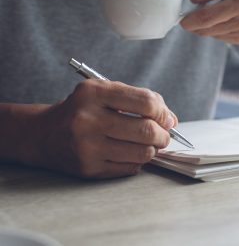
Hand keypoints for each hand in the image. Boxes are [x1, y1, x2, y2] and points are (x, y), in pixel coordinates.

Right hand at [29, 80, 177, 178]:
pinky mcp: (88, 168)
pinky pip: (130, 168)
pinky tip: (129, 153)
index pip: (146, 102)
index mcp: (94, 93)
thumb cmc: (83, 110)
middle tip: (163, 136)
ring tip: (148, 144)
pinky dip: (138, 161)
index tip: (167, 119)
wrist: (44, 134)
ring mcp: (87, 147)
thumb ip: (139, 100)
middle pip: (146, 130)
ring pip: (142, 153)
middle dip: (164, 135)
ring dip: (153, 150)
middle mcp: (88, 120)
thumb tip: (171, 120)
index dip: (163, 112)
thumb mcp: (105, 93)